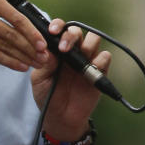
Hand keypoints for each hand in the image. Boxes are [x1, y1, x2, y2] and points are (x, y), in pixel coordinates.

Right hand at [0, 0, 49, 71]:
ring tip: (37, 63)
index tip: (43, 42)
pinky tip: (21, 66)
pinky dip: (8, 62)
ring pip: (3, 47)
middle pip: (11, 35)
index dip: (31, 32)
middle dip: (30, 48)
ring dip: (22, 57)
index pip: (15, 18)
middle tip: (45, 56)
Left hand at [32, 19, 111, 139]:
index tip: (52, 31)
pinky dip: (100, 59)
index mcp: (56, 50)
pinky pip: (105, 57)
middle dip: (70, 35)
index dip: (57, 26)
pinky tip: (91, 69)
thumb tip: (47, 49)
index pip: (59, 30)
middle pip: (77, 31)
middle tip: (63, 48)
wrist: (61, 118)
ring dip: (87, 44)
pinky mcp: (100, 71)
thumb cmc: (48, 97)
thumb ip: (44, 64)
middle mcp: (73, 51)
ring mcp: (87, 59)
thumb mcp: (39, 80)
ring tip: (78, 57)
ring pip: (93, 39)